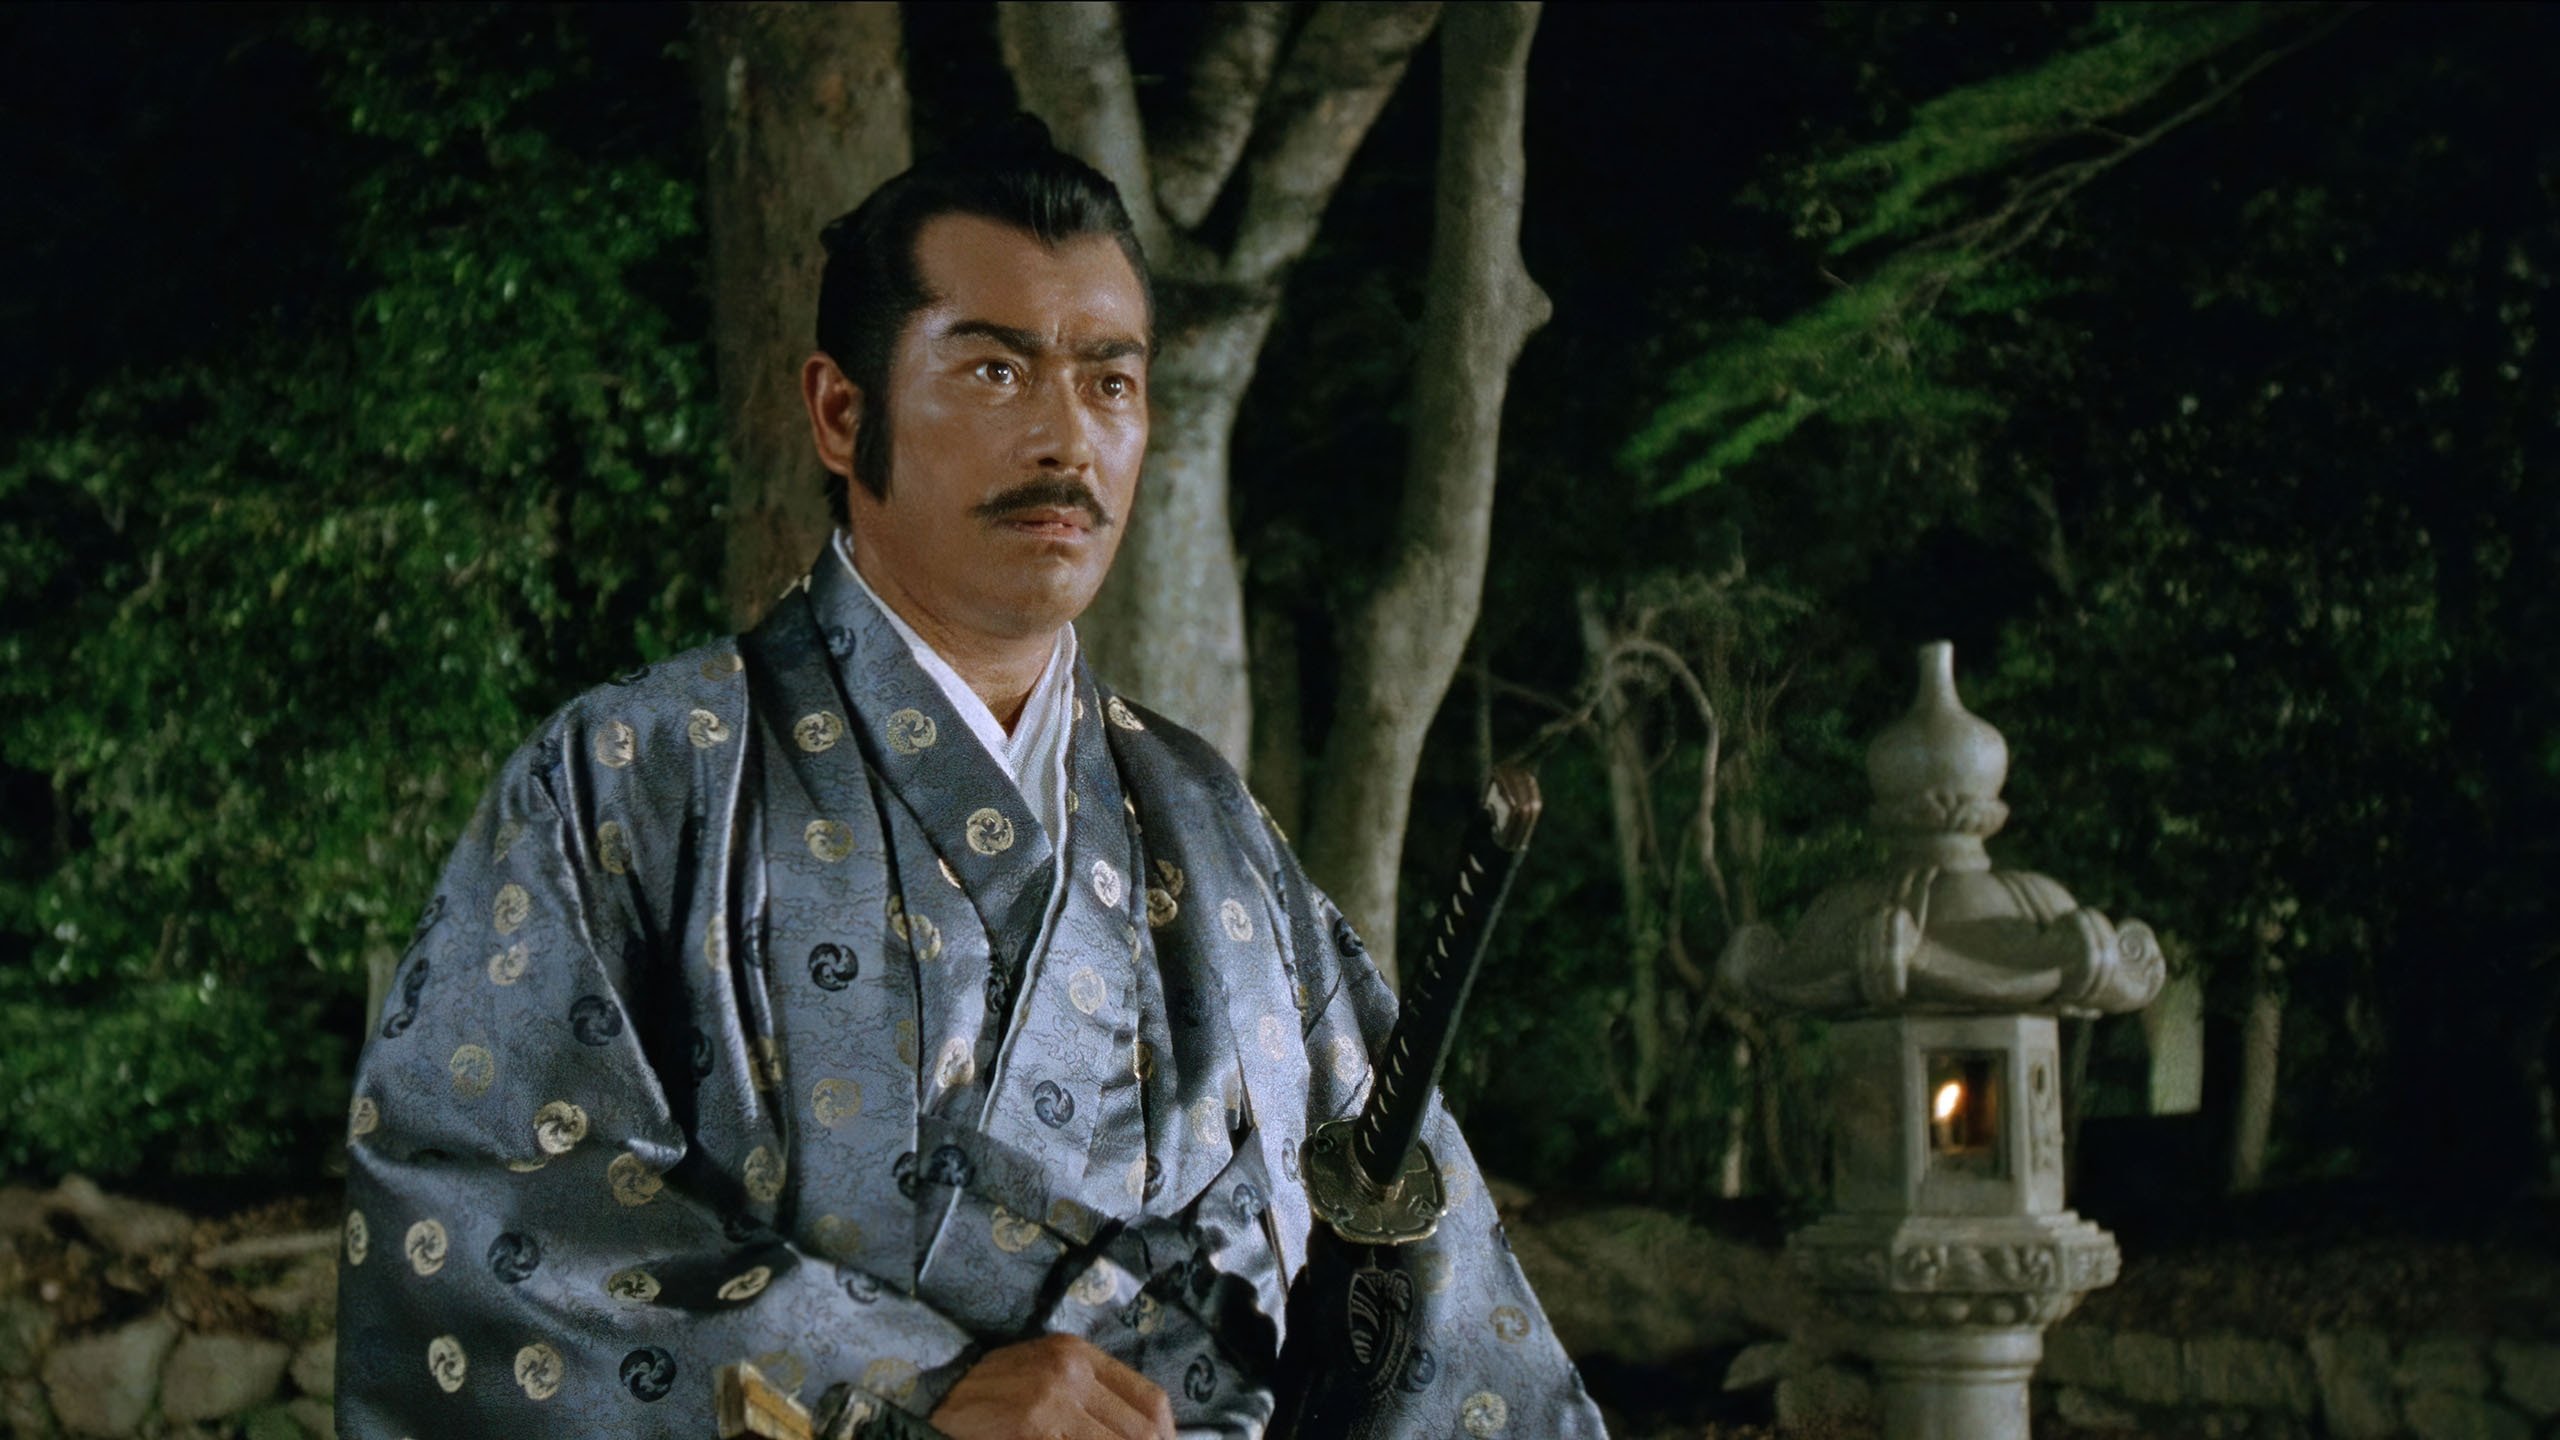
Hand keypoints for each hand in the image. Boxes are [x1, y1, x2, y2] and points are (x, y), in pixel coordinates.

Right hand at [928, 1334, 1176, 1439]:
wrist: (930, 1399)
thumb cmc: (988, 1398)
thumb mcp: (1045, 1382)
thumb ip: (1088, 1402)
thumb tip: (1145, 1437)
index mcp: (1079, 1354)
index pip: (1152, 1401)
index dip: (1166, 1439)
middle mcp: (1072, 1367)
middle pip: (1142, 1431)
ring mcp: (1053, 1395)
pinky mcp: (1033, 1422)